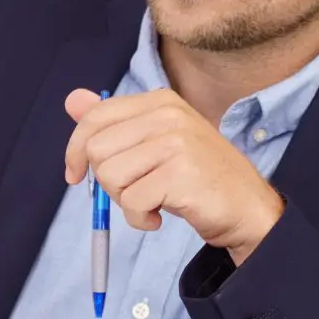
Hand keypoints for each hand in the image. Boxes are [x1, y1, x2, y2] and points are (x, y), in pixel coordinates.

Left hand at [64, 90, 285, 264]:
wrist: (247, 208)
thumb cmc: (198, 178)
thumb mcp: (156, 142)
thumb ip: (116, 122)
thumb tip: (71, 100)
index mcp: (160, 101)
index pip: (95, 118)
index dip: (76, 150)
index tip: (75, 174)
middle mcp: (168, 114)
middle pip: (96, 149)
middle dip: (106, 181)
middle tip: (135, 191)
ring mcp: (176, 142)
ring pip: (110, 176)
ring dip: (124, 201)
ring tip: (152, 201)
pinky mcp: (180, 173)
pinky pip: (131, 202)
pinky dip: (139, 218)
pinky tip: (159, 216)